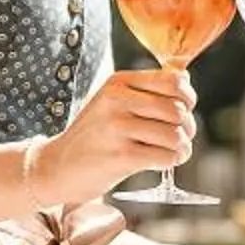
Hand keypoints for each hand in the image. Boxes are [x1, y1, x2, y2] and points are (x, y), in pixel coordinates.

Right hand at [36, 68, 195, 204]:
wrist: (57, 166)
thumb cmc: (92, 135)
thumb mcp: (112, 102)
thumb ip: (147, 90)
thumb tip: (185, 79)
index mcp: (119, 82)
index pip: (173, 81)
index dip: (188, 98)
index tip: (185, 110)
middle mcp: (117, 100)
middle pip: (178, 110)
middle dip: (188, 128)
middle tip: (180, 138)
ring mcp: (118, 127)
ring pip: (175, 135)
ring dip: (182, 148)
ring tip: (173, 152)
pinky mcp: (121, 155)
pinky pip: (166, 156)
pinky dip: (172, 161)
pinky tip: (163, 162)